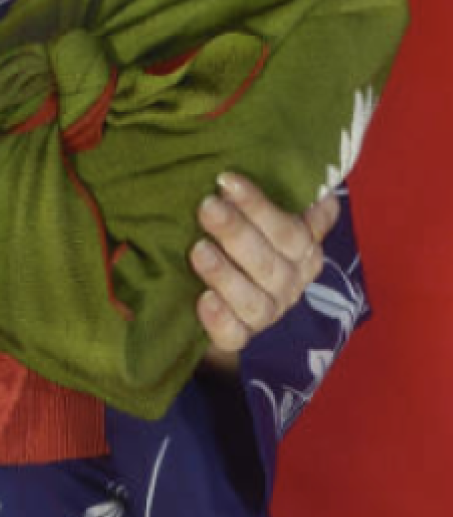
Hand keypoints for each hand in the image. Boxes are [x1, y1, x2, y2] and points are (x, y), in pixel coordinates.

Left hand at [190, 173, 341, 373]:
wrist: (221, 294)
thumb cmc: (245, 239)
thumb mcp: (265, 215)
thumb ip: (289, 198)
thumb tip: (319, 187)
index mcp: (303, 252)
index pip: (289, 230)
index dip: (258, 206)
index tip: (226, 180)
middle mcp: (289, 284)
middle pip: (269, 263)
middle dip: (236, 232)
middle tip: (206, 207)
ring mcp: (267, 313)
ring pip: (254, 301)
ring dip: (225, 274)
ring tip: (197, 249)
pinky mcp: (239, 336)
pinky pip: (235, 335)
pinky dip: (220, 320)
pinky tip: (203, 300)